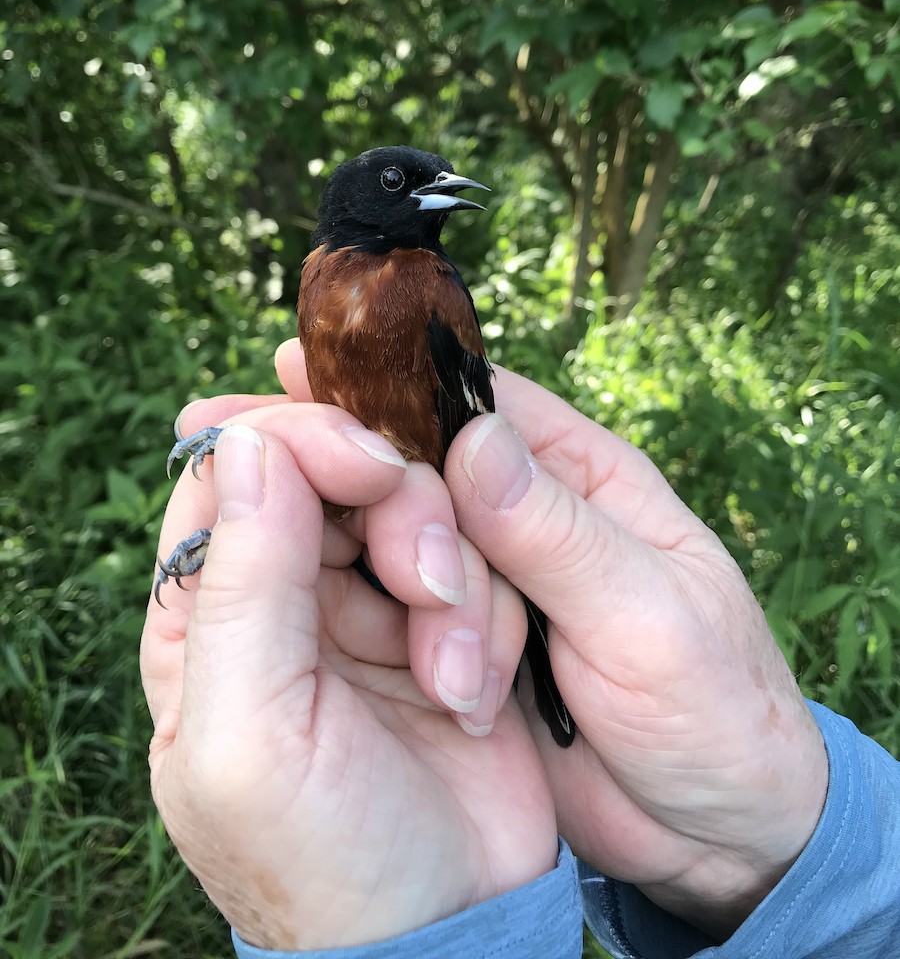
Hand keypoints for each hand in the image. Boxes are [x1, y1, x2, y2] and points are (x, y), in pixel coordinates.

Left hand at [141, 398, 556, 949]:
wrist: (447, 936)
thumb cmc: (321, 865)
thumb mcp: (251, 736)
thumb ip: (242, 584)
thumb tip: (245, 441)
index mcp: (210, 613)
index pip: (235, 467)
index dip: (302, 442)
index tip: (371, 466)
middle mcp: (287, 596)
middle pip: (340, 472)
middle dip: (400, 514)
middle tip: (429, 586)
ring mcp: (370, 610)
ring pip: (419, 509)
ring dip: (453, 580)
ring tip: (454, 679)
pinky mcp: (446, 628)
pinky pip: (478, 562)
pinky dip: (488, 616)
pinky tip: (474, 696)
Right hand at [430, 366, 827, 939]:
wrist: (715, 836)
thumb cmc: (717, 712)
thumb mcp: (647, 619)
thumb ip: (560, 536)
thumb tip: (475, 441)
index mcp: (585, 476)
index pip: (482, 401)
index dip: (400, 385)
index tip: (310, 373)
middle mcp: (530, 516)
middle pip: (427, 473)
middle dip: (409, 527)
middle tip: (425, 595)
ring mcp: (494, 584)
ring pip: (409, 552)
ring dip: (418, 607)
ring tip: (464, 683)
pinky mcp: (468, 647)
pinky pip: (410, 622)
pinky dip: (410, 648)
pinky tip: (435, 690)